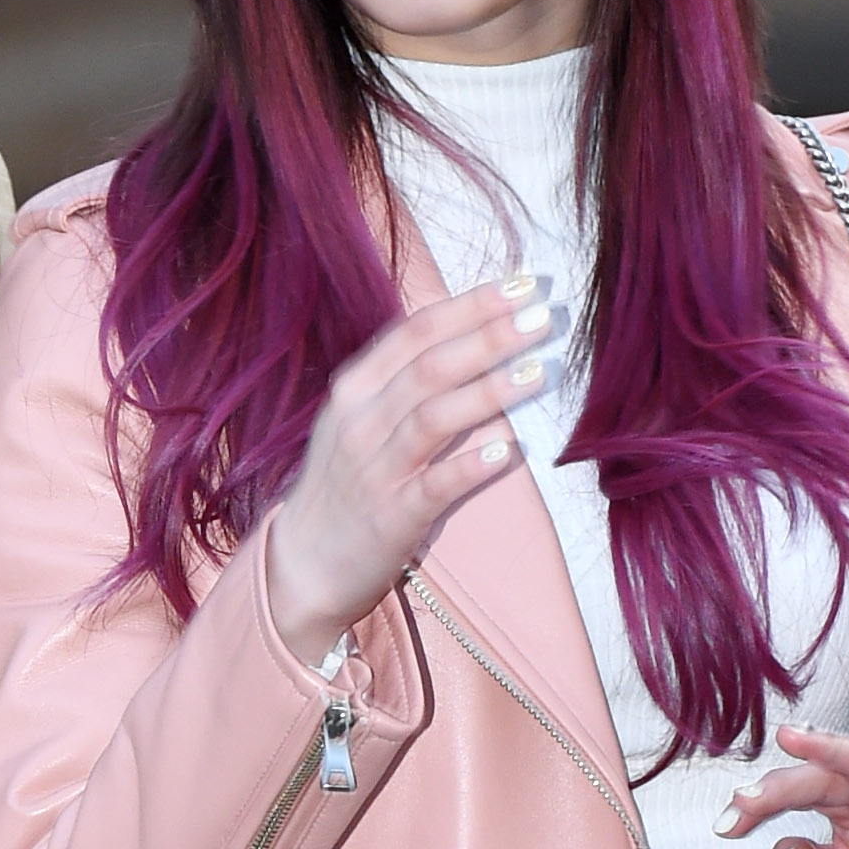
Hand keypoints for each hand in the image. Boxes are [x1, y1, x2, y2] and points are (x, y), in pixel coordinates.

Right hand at [266, 279, 553, 667]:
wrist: (303, 562)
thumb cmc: (347, 482)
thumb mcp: (361, 419)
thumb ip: (407, 380)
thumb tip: (477, 337)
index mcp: (356, 388)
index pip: (416, 332)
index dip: (471, 306)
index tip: (521, 286)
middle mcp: (361, 421)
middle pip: (431, 366)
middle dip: (491, 337)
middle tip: (545, 316)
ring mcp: (375, 469)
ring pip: (433, 417)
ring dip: (489, 391)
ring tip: (539, 372)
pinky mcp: (391, 516)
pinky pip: (434, 485)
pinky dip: (469, 465)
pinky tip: (506, 451)